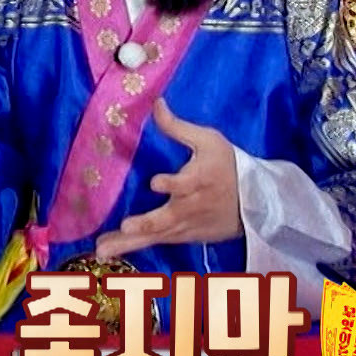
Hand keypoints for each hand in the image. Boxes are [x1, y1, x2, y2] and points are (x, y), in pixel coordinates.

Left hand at [94, 100, 243, 258]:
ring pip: (156, 235)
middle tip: (126, 227)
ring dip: (129, 243)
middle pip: (167, 218)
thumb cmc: (227, 166)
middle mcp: (191, 207)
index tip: (155, 182)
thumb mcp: (208, 140)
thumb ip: (178, 127)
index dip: (172, 183)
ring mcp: (186, 226)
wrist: (254, 202)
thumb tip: (156, 103)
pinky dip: (132, 247)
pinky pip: (155, 242)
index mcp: (199, 180)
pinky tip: (107, 251)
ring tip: (102, 250)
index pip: (185, 184)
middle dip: (146, 223)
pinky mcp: (182, 236)